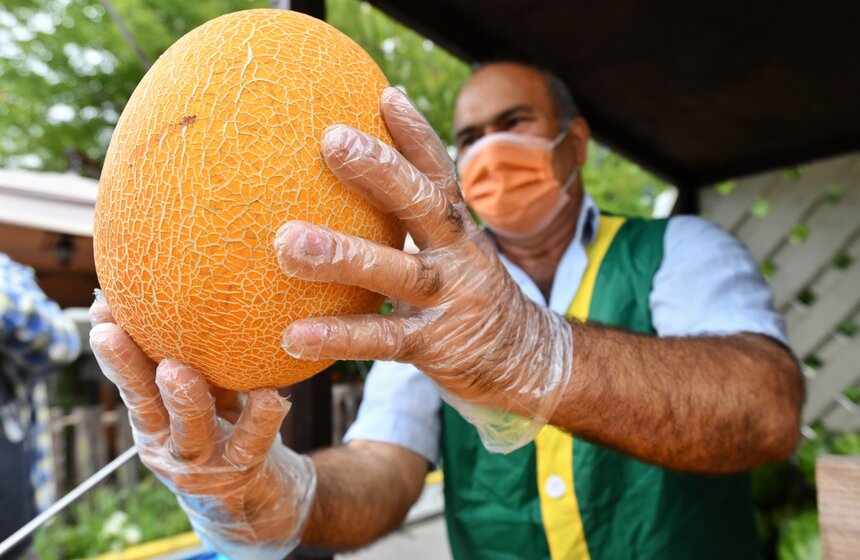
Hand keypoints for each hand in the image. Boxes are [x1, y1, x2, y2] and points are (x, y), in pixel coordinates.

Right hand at [89, 294, 315, 558]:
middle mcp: (168, 442)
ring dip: (182, 399)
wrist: (259, 500)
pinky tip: (270, 395)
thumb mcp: (211, 393)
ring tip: (178, 371)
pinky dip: (260, 419)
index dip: (112, 345)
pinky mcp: (240, 473)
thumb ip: (201, 357)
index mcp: (155, 419)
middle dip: (125, 367)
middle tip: (112, 332)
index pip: (128, 377)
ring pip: (187, 430)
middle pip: (143, 403)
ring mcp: (201, 462)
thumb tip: (192, 289)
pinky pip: (250, 442)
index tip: (98, 305)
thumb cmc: (230, 430)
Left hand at [276, 88, 572, 451]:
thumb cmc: (472, 300)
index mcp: (460, 232)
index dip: (416, 135)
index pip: (440, 174)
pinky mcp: (437, 346)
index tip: (386, 97)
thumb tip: (359, 191)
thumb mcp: (455, 256)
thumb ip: (416, 228)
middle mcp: (460, 257)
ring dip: (344, 255)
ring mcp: (450, 301)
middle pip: (423, 206)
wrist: (527, 363)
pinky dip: (340, 335)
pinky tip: (293, 334)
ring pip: (397, 272)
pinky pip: (383, 340)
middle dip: (380, 170)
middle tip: (331, 139)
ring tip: (288, 242)